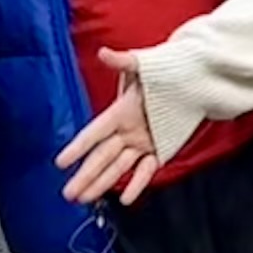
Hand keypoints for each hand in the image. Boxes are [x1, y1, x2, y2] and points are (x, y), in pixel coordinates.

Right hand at [56, 63, 168, 208]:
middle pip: (102, 157)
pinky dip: (137, 184)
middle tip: (68, 193)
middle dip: (85, 175)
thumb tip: (104, 53)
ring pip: (118, 168)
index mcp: (120, 111)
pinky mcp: (159, 150)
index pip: (94, 133)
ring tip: (84, 199)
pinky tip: (126, 199)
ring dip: (101, 184)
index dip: (78, 148)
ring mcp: (142, 143)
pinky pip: (145, 170)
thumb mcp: (144, 66)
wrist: (192, 80)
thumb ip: (124, 62)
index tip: (60, 162)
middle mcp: (127, 130)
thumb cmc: (165, 70)